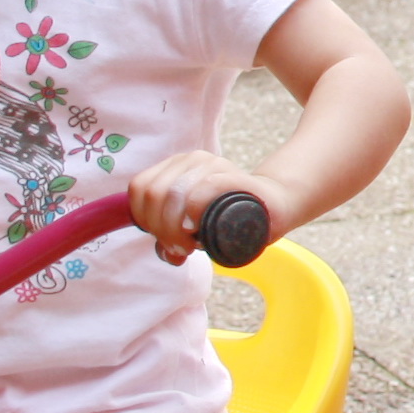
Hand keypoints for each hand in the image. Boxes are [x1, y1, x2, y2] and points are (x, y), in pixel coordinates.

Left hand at [126, 150, 288, 267]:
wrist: (274, 206)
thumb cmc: (230, 217)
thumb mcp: (195, 225)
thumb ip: (175, 235)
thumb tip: (166, 252)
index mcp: (174, 167)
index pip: (139, 188)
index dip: (142, 218)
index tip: (162, 238)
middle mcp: (190, 160)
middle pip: (154, 194)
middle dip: (160, 229)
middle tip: (179, 248)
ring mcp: (212, 165)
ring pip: (173, 192)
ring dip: (174, 227)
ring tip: (189, 245)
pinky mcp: (233, 175)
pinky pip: (204, 186)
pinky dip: (193, 209)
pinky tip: (194, 229)